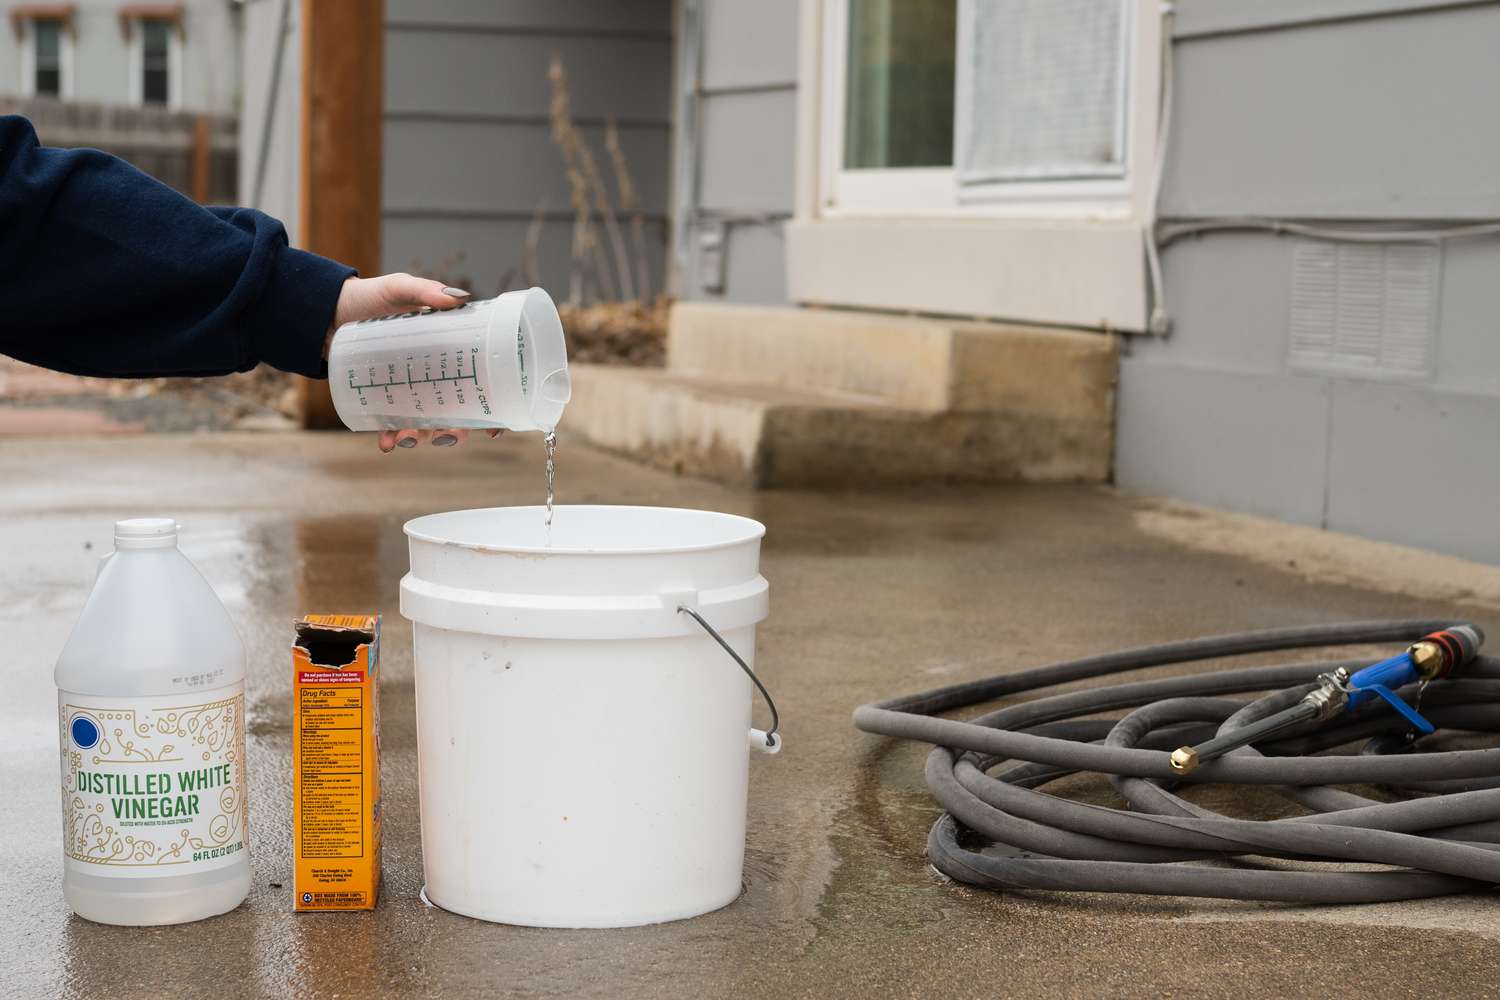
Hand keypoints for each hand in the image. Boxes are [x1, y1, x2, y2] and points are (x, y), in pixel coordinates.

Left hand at [325, 274, 503, 453]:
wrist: (326, 310)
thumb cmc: (369, 297)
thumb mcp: (399, 288)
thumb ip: (425, 291)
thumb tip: (457, 299)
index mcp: (449, 352)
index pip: (479, 384)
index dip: (491, 410)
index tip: (494, 428)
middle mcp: (434, 376)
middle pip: (457, 414)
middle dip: (456, 433)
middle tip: (446, 436)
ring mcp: (408, 390)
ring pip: (425, 425)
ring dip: (420, 438)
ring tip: (406, 439)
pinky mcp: (382, 399)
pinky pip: (391, 425)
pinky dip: (390, 438)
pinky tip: (385, 444)